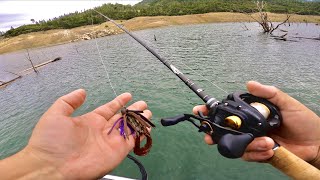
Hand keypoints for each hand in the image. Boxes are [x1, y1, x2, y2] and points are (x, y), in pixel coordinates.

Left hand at [0, 89, 151, 178]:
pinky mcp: (116, 152)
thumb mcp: (56, 114)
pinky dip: (140, 134)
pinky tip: (146, 127)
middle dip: (132, 111)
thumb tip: (82, 91)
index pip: (108, 109)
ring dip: (138, 121)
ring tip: (147, 113)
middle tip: (143, 104)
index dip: (118, 101)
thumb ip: (69, 101)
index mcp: (90, 121)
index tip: (128, 95)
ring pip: (129, 128)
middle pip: (121, 118)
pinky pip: (131, 141)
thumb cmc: (50, 141)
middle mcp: (102, 131)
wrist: (51, 167)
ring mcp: (110, 142)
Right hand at [193, 81, 319, 164]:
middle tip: (210, 137)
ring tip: (267, 143)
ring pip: (236, 146)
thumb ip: (268, 93)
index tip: (201, 111)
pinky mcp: (258, 153)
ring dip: (249, 146)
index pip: (228, 112)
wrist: (316, 144)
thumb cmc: (304, 121)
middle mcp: (249, 127)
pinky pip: (248, 156)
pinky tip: (269, 150)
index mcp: (252, 113)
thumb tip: (249, 83)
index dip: (212, 112)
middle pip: (224, 131)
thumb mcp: (286, 103)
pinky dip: (257, 154)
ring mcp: (252, 141)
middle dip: (214, 134)